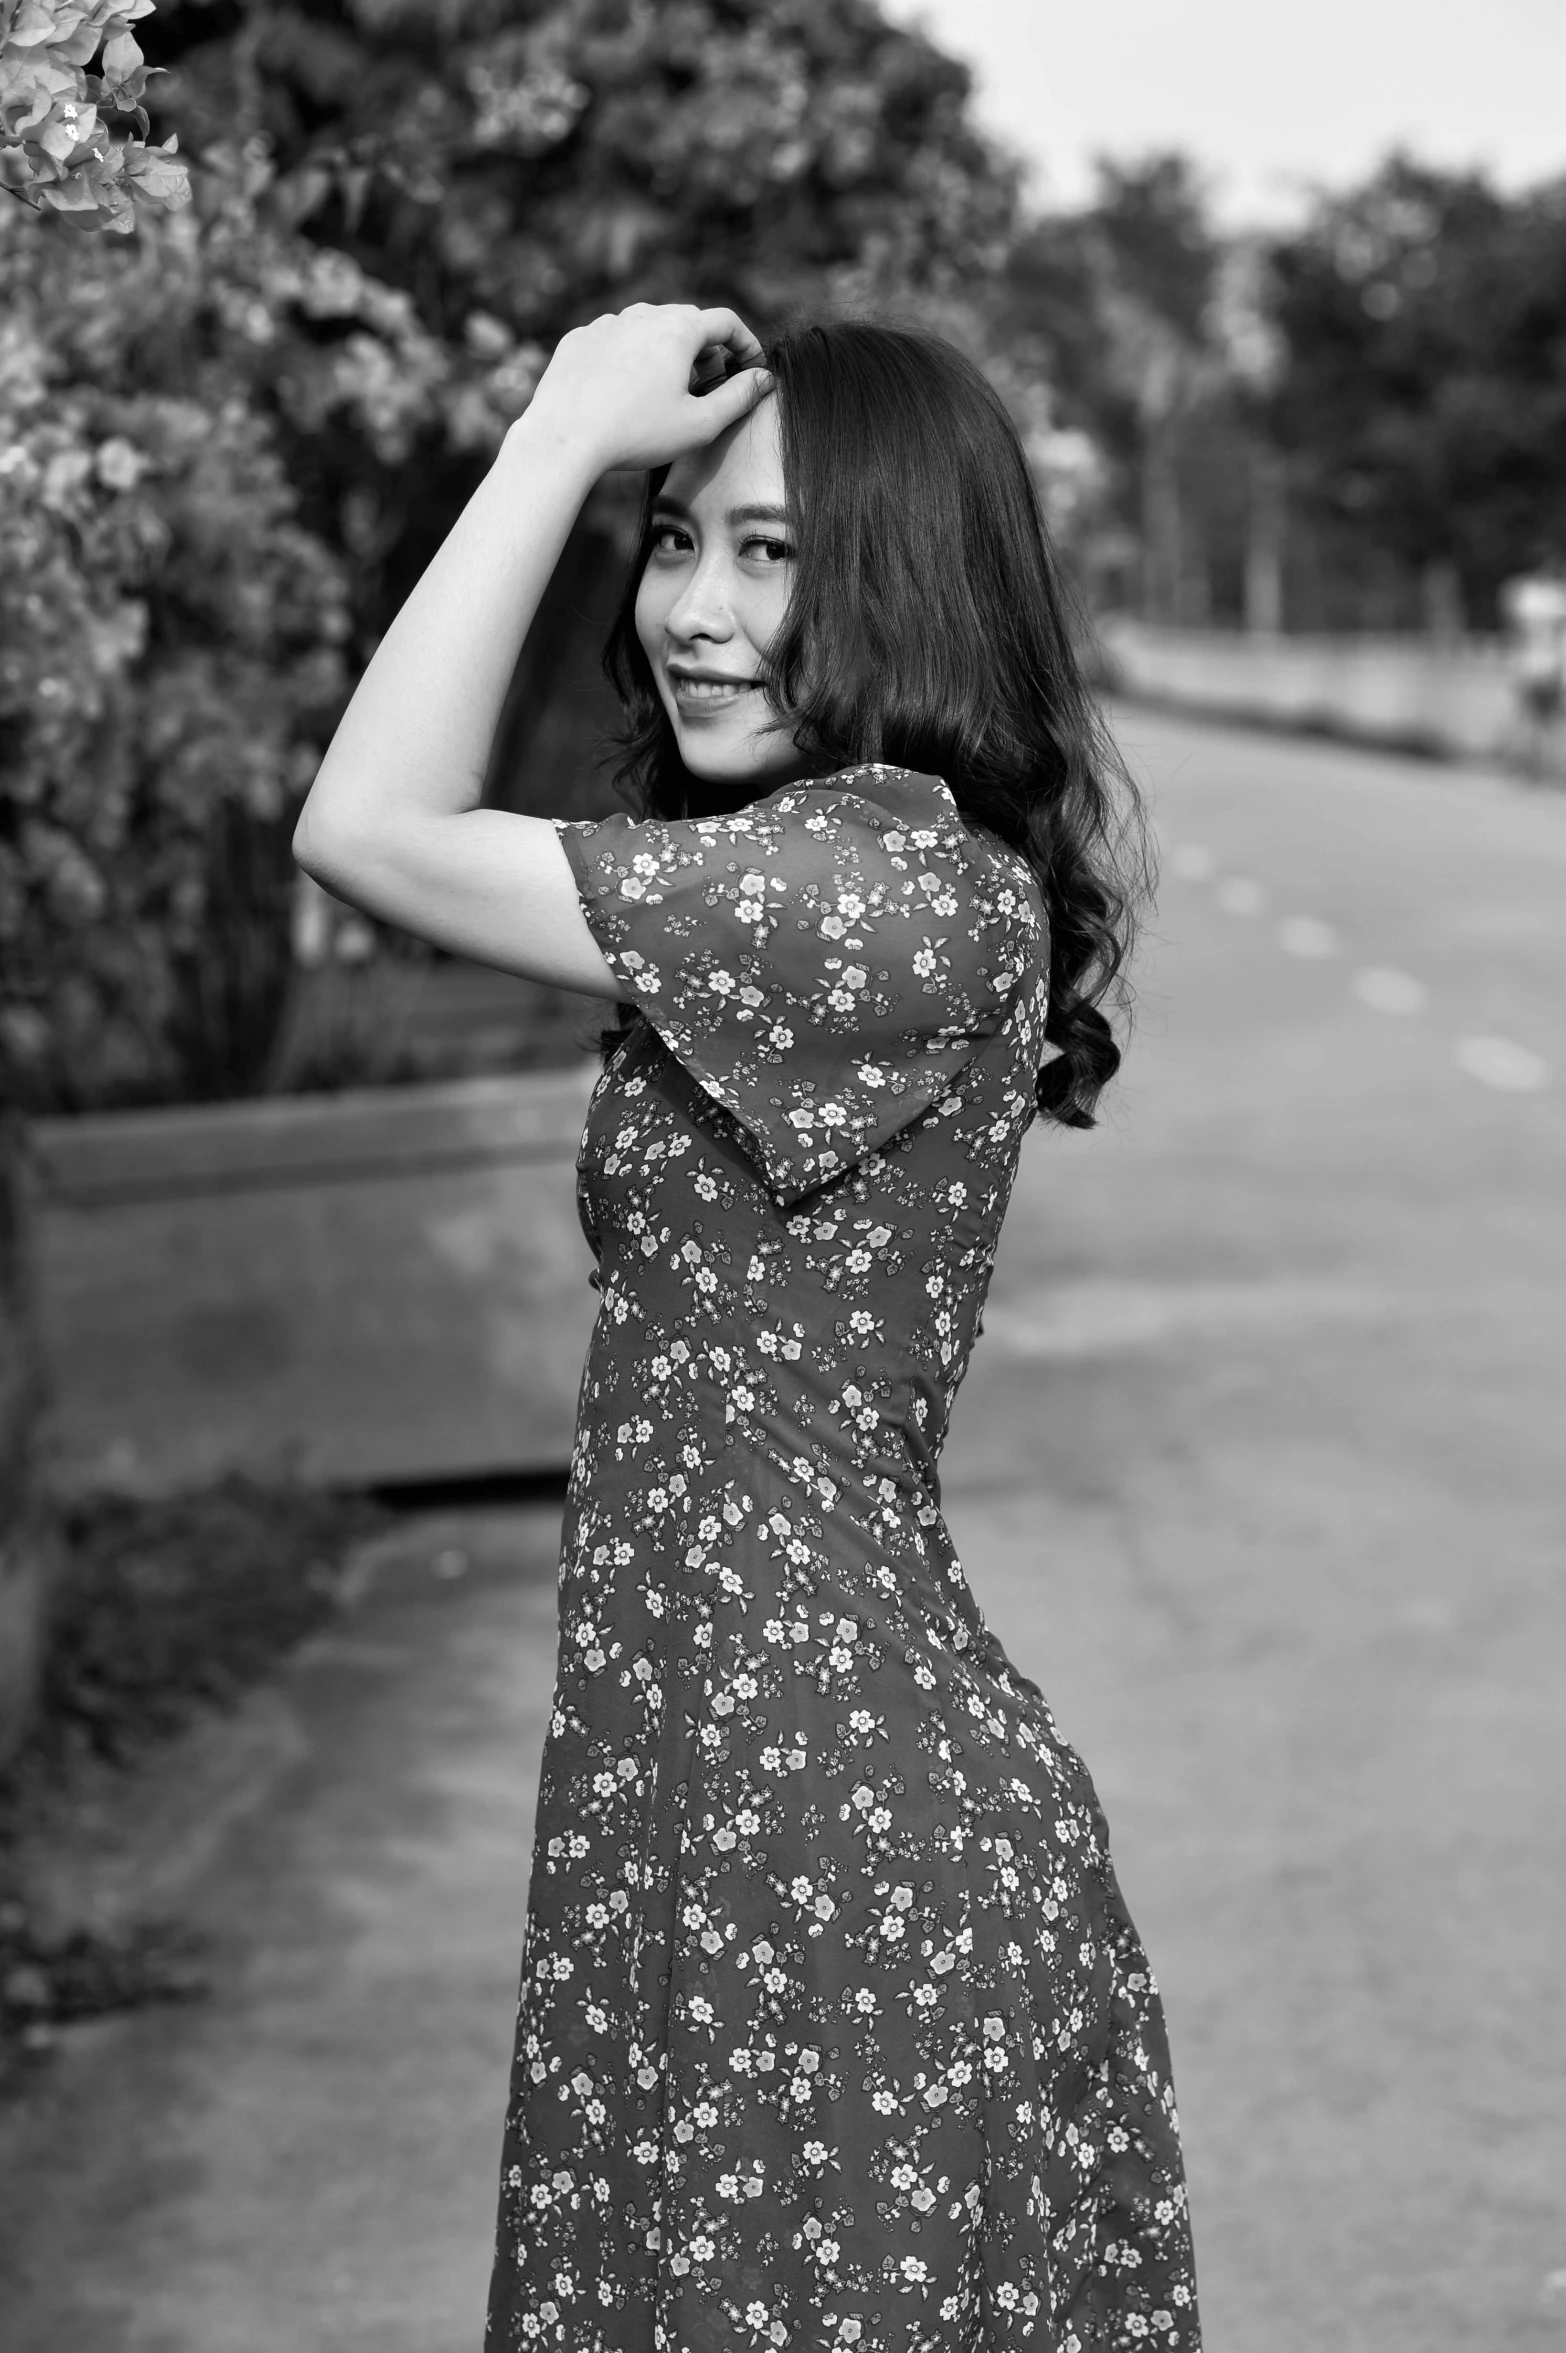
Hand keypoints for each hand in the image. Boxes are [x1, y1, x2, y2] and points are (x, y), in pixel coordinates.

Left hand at [520, 302, 771, 475]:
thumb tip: (763, 379)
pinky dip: (628, 359)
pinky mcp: (579, 339)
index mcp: (678, 329)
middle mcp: (643, 314)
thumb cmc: (636, 433)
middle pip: (687, 322)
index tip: (751, 367)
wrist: (564, 438)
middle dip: (705, 350)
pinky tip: (625, 392)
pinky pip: (614, 342)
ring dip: (665, 352)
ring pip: (648, 329)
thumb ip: (739, 398)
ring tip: (665, 391)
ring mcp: (607, 323)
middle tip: (709, 384)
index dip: (746, 344)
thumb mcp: (700, 424)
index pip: (726, 322)